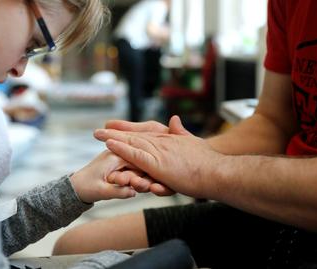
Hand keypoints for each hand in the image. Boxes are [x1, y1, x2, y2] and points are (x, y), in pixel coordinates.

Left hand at [70, 150, 137, 203]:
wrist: (74, 187)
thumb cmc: (85, 188)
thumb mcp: (102, 192)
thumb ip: (119, 192)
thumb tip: (134, 192)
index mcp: (114, 156)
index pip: (138, 161)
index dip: (143, 174)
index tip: (145, 186)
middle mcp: (115, 153)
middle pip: (138, 162)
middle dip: (141, 176)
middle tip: (141, 189)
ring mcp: (115, 157)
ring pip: (134, 166)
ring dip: (137, 177)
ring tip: (134, 188)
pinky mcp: (114, 162)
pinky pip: (129, 167)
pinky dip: (132, 176)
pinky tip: (131, 186)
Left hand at [94, 118, 222, 197]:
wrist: (217, 171)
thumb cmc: (209, 162)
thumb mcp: (193, 143)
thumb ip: (181, 132)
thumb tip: (175, 119)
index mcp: (169, 140)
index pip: (144, 134)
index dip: (128, 131)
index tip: (114, 127)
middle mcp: (162, 143)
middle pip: (134, 136)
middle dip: (116, 133)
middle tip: (99, 130)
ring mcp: (159, 152)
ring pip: (132, 143)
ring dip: (114, 139)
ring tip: (99, 135)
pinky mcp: (158, 164)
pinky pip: (136, 155)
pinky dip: (122, 149)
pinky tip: (110, 145)